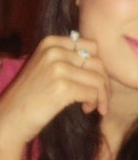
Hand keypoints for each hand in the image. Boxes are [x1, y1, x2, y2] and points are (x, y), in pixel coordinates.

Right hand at [0, 34, 109, 149]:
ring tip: (93, 106)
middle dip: (104, 83)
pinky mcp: (63, 88)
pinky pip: (93, 93)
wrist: (11, 116)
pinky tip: (85, 109)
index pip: (91, 46)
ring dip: (102, 96)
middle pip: (98, 63)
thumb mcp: (46, 67)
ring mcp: (58, 69)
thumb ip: (68, 59)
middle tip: (100, 99)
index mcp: (51, 43)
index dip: (98, 66)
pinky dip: (95, 104)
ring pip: (99, 79)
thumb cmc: (33, 95)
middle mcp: (54, 52)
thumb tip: (101, 64)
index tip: (95, 82)